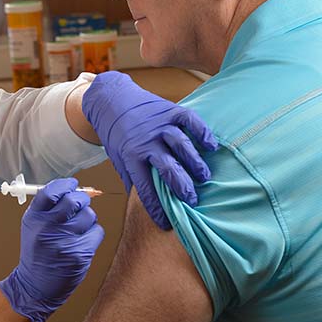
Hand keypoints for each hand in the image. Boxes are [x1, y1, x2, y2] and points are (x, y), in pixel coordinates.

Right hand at [0, 179, 103, 321]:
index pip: (50, 192)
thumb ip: (48, 207)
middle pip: (73, 200)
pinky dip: (93, 234)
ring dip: (87, 218)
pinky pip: (97, 231)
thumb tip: (74, 188)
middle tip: (79, 204)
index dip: (65, 185)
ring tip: (77, 228)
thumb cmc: (38, 251)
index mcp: (34, 218)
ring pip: (89, 215)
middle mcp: (48, 228)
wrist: (36, 284)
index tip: (72, 185)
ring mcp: (64, 241)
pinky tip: (81, 241)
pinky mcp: (80, 254)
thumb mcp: (33, 226)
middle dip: (81, 199)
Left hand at [82, 71, 217, 229]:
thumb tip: (141, 201)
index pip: (145, 187)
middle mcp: (146, 141)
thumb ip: (131, 176)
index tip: (167, 223)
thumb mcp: (117, 157)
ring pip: (181, 145)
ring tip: (204, 177)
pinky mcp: (170, 110)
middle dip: (181, 187)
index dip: (156, 207)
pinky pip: (190, 121)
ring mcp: (160, 125)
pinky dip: (202, 132)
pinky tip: (211, 146)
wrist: (111, 99)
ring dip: (194, 162)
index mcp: (131, 155)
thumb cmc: (115, 132)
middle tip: (193, 200)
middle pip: (167, 167)